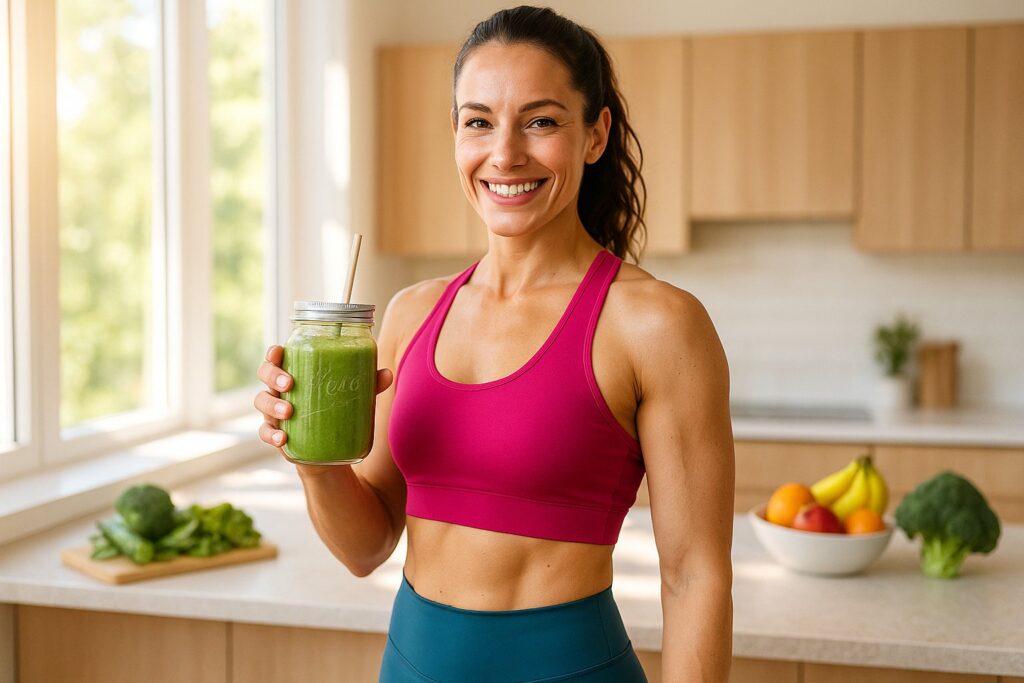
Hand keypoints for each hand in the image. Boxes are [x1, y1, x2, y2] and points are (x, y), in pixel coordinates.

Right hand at [254, 345, 394, 454]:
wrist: (331, 450)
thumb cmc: (338, 410)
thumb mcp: (353, 396)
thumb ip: (368, 384)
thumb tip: (387, 373)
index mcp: (296, 372)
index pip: (277, 357)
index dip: (274, 353)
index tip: (279, 351)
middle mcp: (280, 390)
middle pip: (265, 375)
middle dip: (274, 377)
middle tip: (289, 384)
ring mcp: (275, 412)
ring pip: (262, 402)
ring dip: (272, 406)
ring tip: (289, 412)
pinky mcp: (277, 434)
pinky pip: (265, 433)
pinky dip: (271, 435)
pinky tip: (282, 438)